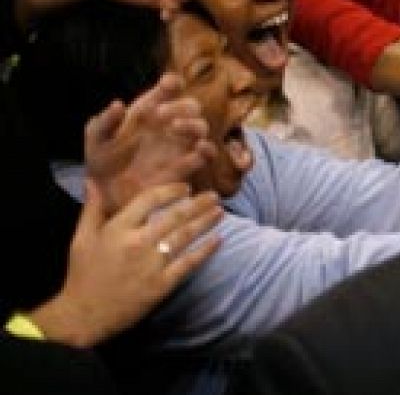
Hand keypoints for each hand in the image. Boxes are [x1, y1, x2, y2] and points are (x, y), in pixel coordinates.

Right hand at [29, 181, 221, 347]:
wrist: (83, 315)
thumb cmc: (83, 274)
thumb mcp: (81, 238)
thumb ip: (92, 209)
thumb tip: (92, 181)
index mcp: (118, 229)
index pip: (150, 199)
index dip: (171, 190)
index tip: (186, 188)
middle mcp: (138, 242)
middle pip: (175, 216)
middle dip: (198, 204)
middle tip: (214, 196)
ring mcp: (152, 264)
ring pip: (185, 236)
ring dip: (206, 222)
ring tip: (220, 211)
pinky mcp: (162, 284)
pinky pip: (189, 263)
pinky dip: (205, 251)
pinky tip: (218, 240)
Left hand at [85, 74, 216, 216]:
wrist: (107, 195)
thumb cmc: (102, 162)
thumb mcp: (96, 140)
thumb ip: (105, 122)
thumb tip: (118, 104)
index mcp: (149, 111)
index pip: (168, 90)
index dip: (172, 83)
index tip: (167, 83)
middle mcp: (168, 125)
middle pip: (190, 105)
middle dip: (180, 105)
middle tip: (161, 113)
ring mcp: (179, 145)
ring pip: (201, 126)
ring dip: (193, 123)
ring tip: (176, 126)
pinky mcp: (186, 166)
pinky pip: (206, 155)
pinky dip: (208, 149)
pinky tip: (199, 148)